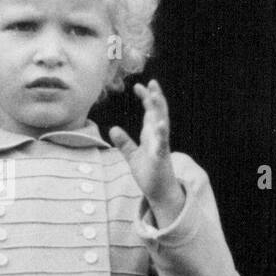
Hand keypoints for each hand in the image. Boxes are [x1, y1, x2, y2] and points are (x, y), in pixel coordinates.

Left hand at [110, 80, 184, 225]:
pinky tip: (158, 125)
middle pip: (159, 114)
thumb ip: (124, 142)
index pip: (151, 112)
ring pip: (162, 125)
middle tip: (152, 83)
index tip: (138, 85)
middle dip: (156, 98)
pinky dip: (160, 134)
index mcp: (152, 135)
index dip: (146, 98)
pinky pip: (161, 144)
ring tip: (155, 96)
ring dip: (159, 111)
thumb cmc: (149, 173)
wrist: (159, 192)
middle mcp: (158, 138)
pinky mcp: (160, 158)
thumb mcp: (132, 155)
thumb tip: (113, 129)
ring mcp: (161, 147)